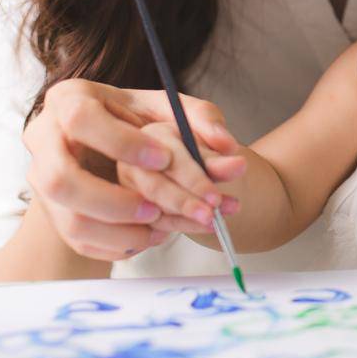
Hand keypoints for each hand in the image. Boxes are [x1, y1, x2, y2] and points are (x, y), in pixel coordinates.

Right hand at [23, 79, 245, 261]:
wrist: (110, 148)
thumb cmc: (138, 122)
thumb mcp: (167, 108)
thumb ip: (201, 118)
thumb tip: (227, 146)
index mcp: (70, 99)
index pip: (81, 119)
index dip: (121, 143)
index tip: (164, 158)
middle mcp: (45, 139)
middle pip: (59, 179)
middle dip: (111, 201)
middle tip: (157, 209)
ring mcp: (43, 180)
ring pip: (68, 219)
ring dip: (117, 229)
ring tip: (159, 227)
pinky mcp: (54, 213)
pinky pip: (78, 240)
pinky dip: (116, 245)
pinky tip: (149, 236)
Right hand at [114, 121, 247, 230]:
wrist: (178, 160)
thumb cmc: (186, 142)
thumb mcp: (200, 130)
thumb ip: (215, 133)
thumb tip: (229, 146)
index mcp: (150, 137)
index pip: (170, 160)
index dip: (194, 180)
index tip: (215, 196)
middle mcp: (133, 164)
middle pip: (156, 188)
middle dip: (187, 203)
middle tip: (212, 214)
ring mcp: (127, 190)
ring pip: (154, 211)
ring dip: (189, 220)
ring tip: (216, 222)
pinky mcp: (130, 212)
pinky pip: (153, 227)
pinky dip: (181, 228)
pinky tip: (204, 226)